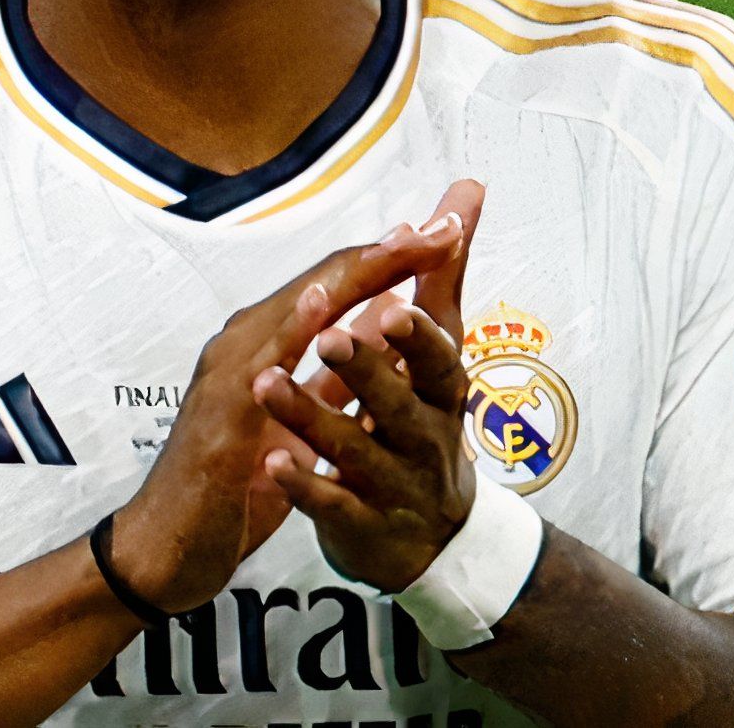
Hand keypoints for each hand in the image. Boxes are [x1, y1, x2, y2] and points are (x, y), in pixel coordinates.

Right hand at [105, 217, 468, 615]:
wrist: (171, 546)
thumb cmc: (232, 481)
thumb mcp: (299, 419)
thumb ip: (334, 374)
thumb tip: (380, 330)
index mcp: (268, 346)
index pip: (339, 288)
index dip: (394, 259)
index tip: (449, 231)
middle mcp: (246, 346)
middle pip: (325, 283)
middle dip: (387, 251)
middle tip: (446, 222)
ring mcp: (229, 375)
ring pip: (296, 308)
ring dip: (351, 274)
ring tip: (401, 242)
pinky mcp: (220, 414)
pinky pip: (261, 364)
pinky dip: (292, 329)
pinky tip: (323, 304)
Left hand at [255, 178, 483, 592]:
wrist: (426, 542)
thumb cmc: (425, 425)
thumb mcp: (435, 356)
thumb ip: (441, 276)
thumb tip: (466, 191)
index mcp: (442, 395)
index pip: (440, 359)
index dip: (419, 333)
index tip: (397, 306)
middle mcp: (424, 440)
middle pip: (396, 403)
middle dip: (364, 366)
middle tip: (330, 334)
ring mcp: (391, 485)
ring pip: (350, 449)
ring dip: (309, 414)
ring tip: (267, 384)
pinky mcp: (359, 524)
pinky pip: (328, 504)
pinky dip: (301, 484)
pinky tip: (273, 463)